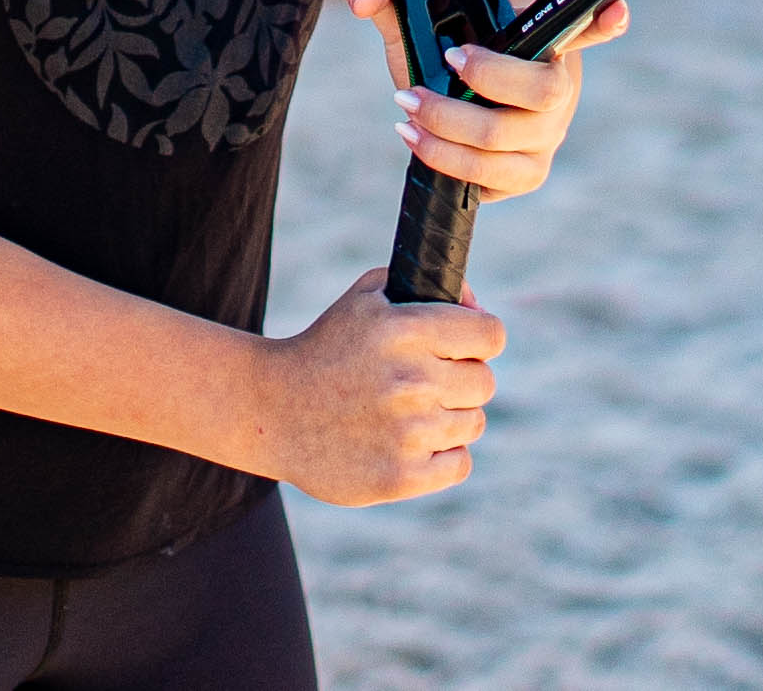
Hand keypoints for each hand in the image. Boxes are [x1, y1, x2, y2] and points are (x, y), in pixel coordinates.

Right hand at [252, 269, 503, 505]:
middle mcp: (412, 381)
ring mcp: (408, 433)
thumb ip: (424, 286)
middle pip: (485, 382)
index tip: (464, 347)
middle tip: (429, 382)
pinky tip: (414, 443)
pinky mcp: (401, 476)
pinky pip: (459, 464)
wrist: (271, 411)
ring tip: (413, 413)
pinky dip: (443, 455)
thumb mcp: (366, 298)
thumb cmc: (326, 348)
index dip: (480, 338)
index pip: (491, 335)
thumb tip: (475, 303)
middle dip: (462, 379)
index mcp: (406, 331)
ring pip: (474, 423)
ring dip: (451, 417)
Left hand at [342, 0, 630, 202]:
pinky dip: (447, 164)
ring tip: (406, 112)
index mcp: (549, 40)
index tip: (614, 10)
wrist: (440, 95)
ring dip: (449, 133)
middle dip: (486, 82)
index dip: (607, 23)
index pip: (592, 26)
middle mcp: (559, 89)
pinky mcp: (525, 175)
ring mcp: (546, 137)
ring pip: (507, 147)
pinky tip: (417, 141)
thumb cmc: (444, 47)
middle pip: (542, 96)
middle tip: (438, 67)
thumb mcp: (418, 16)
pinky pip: (493, 183)